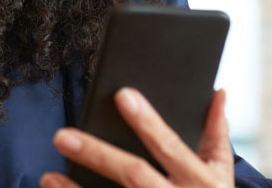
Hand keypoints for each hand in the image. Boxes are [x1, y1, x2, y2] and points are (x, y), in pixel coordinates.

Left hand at [41, 88, 233, 187]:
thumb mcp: (222, 174)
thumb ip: (216, 134)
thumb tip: (217, 92)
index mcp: (200, 181)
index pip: (169, 145)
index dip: (147, 122)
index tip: (123, 95)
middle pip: (134, 175)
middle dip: (98, 154)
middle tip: (62, 135)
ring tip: (49, 176)